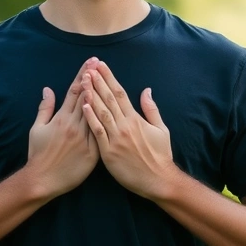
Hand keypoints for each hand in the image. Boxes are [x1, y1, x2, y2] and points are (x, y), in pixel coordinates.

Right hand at [27, 58, 100, 197]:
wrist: (43, 180)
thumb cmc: (38, 154)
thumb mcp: (36, 129)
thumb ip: (45, 108)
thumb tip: (48, 89)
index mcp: (61, 118)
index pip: (74, 92)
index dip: (82, 75)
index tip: (89, 63)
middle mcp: (74, 126)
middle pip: (87, 98)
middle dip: (94, 79)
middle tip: (101, 63)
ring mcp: (84, 139)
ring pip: (97, 113)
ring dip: (103, 95)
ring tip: (109, 79)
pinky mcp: (92, 153)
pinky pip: (102, 134)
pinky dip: (108, 122)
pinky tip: (116, 111)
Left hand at [81, 61, 176, 198]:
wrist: (158, 180)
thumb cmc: (160, 156)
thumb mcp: (161, 130)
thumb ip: (151, 109)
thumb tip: (146, 90)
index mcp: (136, 119)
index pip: (120, 93)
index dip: (109, 78)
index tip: (101, 66)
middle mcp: (125, 125)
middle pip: (108, 99)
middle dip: (97, 81)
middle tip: (88, 67)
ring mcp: (116, 138)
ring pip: (101, 112)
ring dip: (91, 94)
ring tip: (83, 80)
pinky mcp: (108, 152)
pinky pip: (97, 132)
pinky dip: (91, 118)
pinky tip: (84, 105)